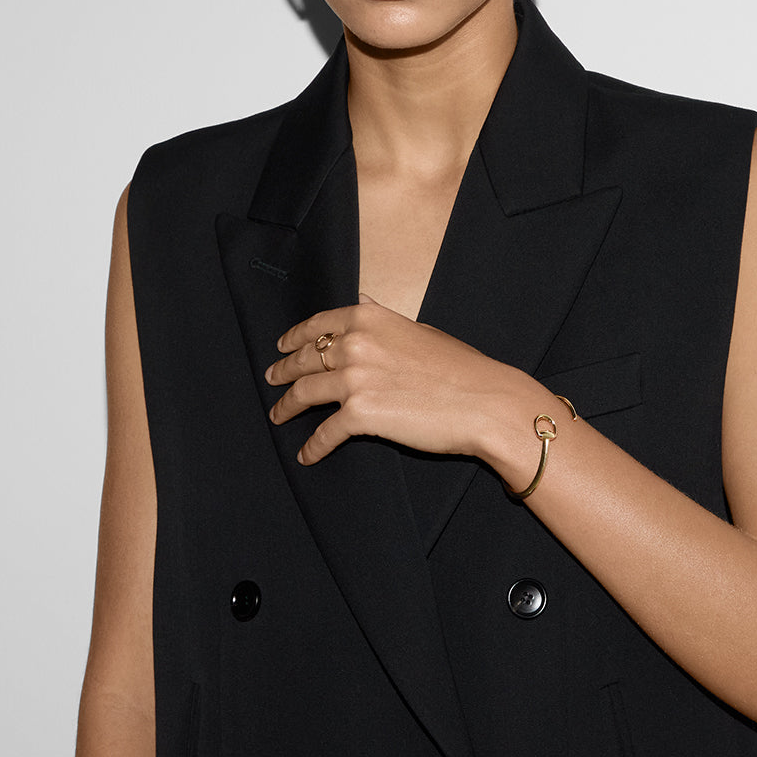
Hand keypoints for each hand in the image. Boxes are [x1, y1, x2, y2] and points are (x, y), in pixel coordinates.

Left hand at [266, 295, 534, 465]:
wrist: (484, 402)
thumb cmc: (459, 368)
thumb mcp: (417, 329)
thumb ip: (382, 319)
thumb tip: (362, 301)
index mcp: (368, 319)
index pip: (317, 325)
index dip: (294, 337)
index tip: (282, 346)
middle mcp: (355, 344)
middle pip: (305, 359)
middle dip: (284, 371)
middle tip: (273, 380)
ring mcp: (354, 379)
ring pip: (304, 393)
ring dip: (287, 407)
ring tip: (278, 415)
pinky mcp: (359, 414)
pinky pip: (324, 433)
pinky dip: (313, 447)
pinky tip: (307, 455)